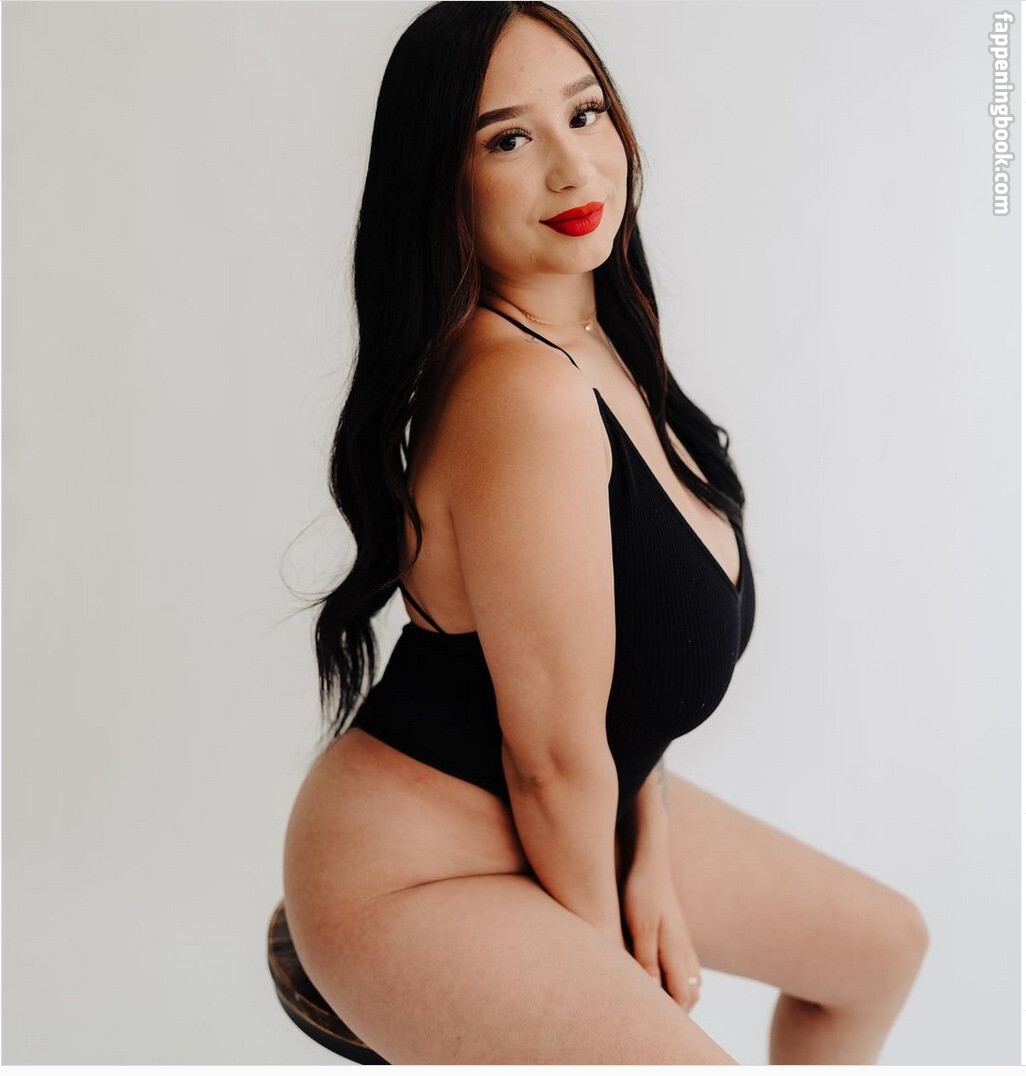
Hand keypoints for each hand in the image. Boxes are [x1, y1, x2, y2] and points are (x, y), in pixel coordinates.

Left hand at [619, 849, 702, 1012]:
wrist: (649, 860)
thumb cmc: (641, 891)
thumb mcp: (640, 926)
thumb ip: (646, 960)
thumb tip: (652, 994)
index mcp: (678, 952)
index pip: (684, 998)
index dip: (672, 1016)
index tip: (653, 1025)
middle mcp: (686, 950)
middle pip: (690, 993)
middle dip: (677, 1010)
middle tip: (652, 1020)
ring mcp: (683, 940)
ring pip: (689, 980)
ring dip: (676, 994)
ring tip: (653, 1002)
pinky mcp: (676, 932)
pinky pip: (683, 966)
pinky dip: (674, 979)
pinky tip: (655, 975)